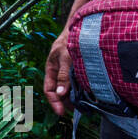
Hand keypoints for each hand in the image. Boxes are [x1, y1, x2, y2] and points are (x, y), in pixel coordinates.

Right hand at [43, 0, 95, 115]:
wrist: (82, 25)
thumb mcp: (65, 57)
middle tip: (76, 111)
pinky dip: (81, 90)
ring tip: (84, 105)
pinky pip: (77, 83)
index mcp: (51, 68)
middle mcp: (58, 71)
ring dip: (74, 98)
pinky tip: (89, 94)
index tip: (62, 113)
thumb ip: (63, 75)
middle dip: (65, 102)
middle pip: (58, 91)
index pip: (48, 89)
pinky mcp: (77, 68)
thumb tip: (60, 93)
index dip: (54, 102)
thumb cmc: (70, 39)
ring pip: (68, 88)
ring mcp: (68, 70)